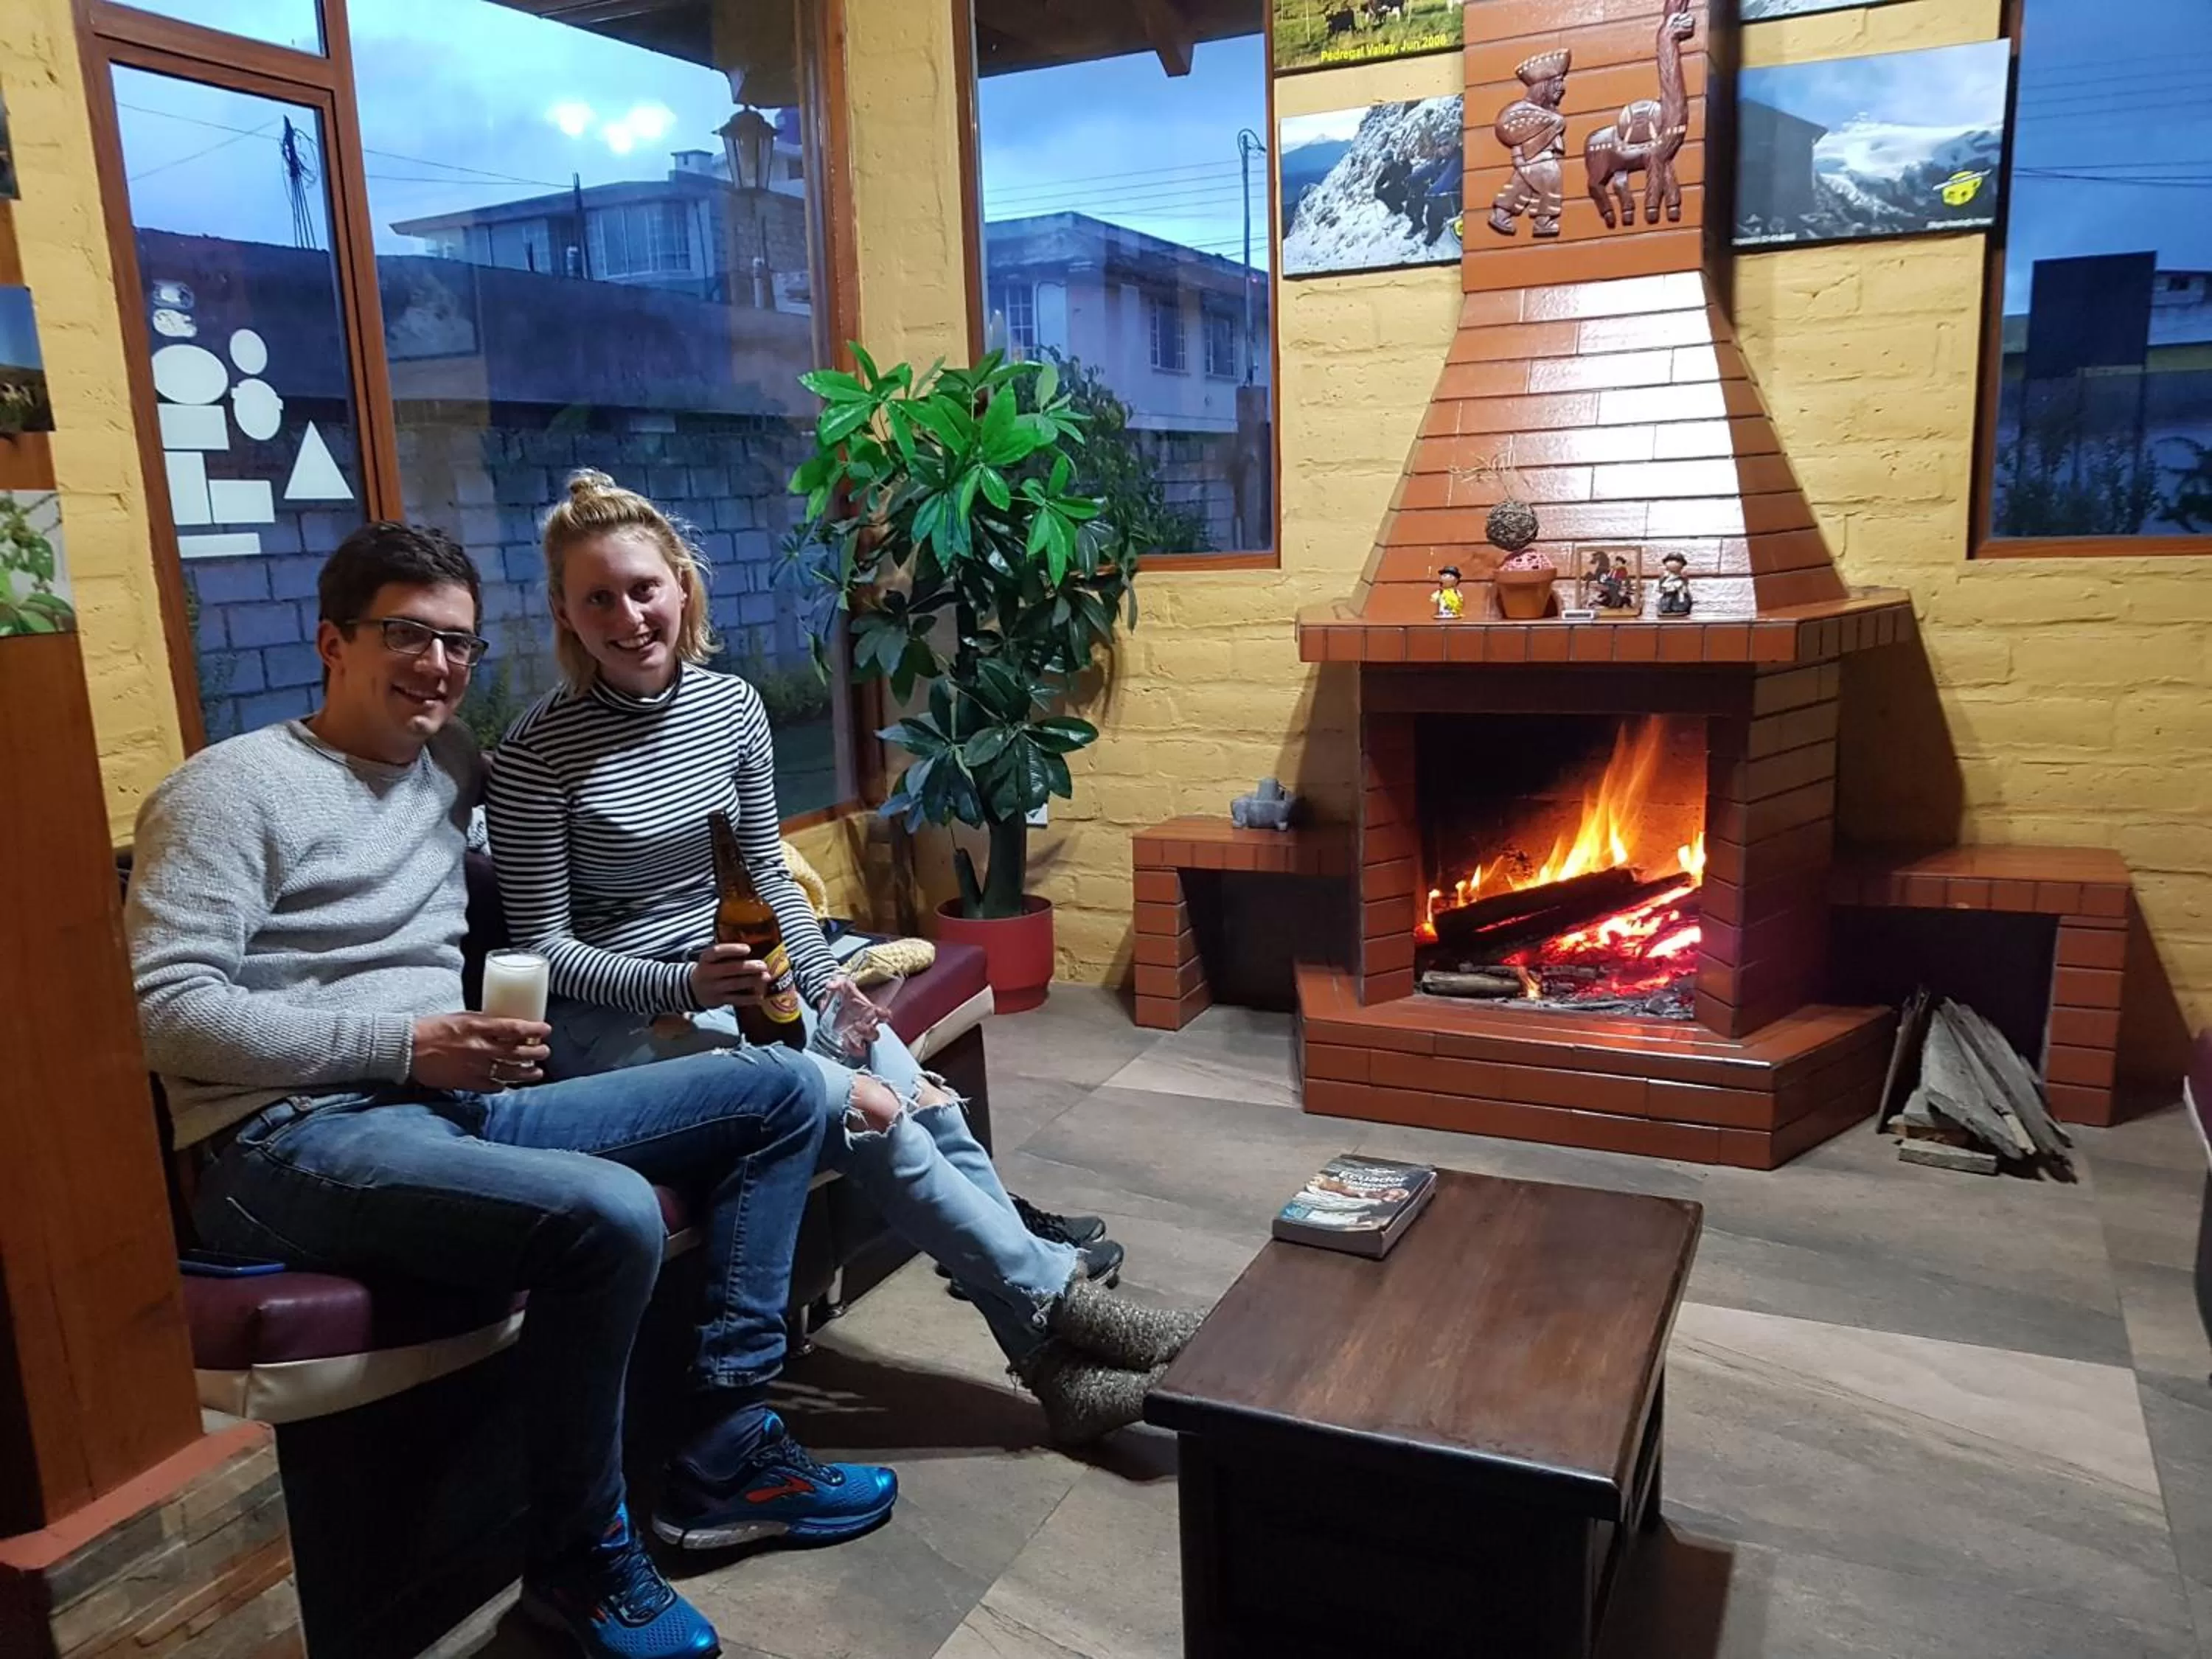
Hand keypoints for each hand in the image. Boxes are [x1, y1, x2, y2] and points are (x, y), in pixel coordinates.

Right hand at [411, 1013, 550, 1091]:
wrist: (406, 1049)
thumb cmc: (431, 1029)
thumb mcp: (461, 1017)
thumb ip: (483, 1023)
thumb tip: (504, 1026)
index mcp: (478, 1027)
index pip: (514, 1028)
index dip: (534, 1029)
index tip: (546, 1029)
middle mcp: (480, 1048)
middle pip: (517, 1052)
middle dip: (536, 1052)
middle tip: (545, 1051)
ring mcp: (474, 1067)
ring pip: (510, 1072)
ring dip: (527, 1073)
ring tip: (537, 1072)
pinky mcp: (467, 1083)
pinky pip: (492, 1087)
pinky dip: (503, 1085)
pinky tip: (509, 1084)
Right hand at [692, 942, 768, 1010]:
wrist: (693, 989)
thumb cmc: (710, 968)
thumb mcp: (711, 958)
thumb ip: (726, 952)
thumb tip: (754, 943)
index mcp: (706, 959)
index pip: (717, 952)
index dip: (732, 950)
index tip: (748, 949)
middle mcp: (707, 973)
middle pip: (730, 969)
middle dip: (749, 967)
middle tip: (763, 965)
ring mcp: (713, 988)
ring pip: (735, 984)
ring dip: (752, 981)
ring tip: (766, 977)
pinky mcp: (718, 1000)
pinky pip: (735, 999)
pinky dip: (749, 998)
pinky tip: (760, 996)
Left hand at [820, 975, 885, 1055]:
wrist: (831, 1000)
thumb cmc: (843, 993)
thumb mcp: (841, 984)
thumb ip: (837, 983)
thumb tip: (830, 985)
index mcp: (871, 1010)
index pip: (884, 1015)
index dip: (884, 1015)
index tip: (877, 1012)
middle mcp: (867, 1023)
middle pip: (874, 1033)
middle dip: (868, 1031)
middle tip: (857, 1025)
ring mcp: (858, 1032)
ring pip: (866, 1043)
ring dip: (860, 1042)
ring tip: (848, 1035)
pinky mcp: (848, 1038)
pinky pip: (854, 1048)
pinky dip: (851, 1047)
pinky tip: (843, 1041)